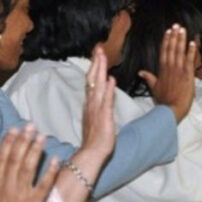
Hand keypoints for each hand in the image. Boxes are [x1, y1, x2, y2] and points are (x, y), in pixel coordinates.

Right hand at [0, 126, 58, 201]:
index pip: (2, 157)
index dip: (9, 141)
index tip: (15, 128)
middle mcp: (7, 185)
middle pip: (16, 157)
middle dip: (24, 139)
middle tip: (31, 125)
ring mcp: (21, 194)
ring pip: (28, 167)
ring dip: (36, 150)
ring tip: (43, 136)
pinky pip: (43, 184)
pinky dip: (49, 171)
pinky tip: (56, 159)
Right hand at [79, 46, 116, 162]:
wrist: (91, 154)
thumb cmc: (96, 139)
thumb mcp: (98, 118)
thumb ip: (101, 103)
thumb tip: (106, 88)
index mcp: (90, 104)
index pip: (91, 81)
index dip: (94, 67)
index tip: (97, 54)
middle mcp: (91, 104)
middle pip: (92, 79)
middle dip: (96, 63)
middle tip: (98, 48)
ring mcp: (96, 110)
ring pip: (97, 86)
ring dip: (100, 70)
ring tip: (102, 56)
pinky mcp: (104, 117)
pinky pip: (106, 101)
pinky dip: (108, 90)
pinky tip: (110, 79)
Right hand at [139, 25, 196, 121]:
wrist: (171, 109)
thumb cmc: (163, 101)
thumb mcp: (154, 88)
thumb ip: (148, 78)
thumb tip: (141, 72)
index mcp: (162, 70)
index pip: (164, 52)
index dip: (166, 41)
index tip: (168, 32)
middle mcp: (169, 68)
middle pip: (171, 49)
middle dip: (174, 36)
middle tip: (176, 25)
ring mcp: (178, 71)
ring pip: (179, 52)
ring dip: (181, 40)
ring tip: (183, 30)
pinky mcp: (187, 76)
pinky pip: (189, 61)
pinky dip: (191, 51)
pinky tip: (193, 43)